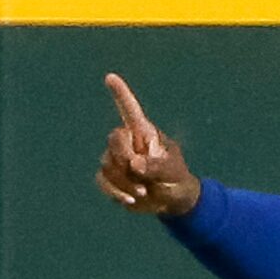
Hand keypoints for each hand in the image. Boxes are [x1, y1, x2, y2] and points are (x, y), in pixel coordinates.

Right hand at [95, 73, 199, 216]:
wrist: (172, 201)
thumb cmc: (177, 179)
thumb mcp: (173, 171)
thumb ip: (156, 166)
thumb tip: (134, 165)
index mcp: (145, 134)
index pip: (130, 110)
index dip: (121, 94)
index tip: (110, 77)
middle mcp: (129, 143)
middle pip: (114, 140)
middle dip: (124, 158)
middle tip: (140, 173)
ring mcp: (118, 161)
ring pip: (107, 164)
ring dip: (124, 182)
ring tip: (143, 192)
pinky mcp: (112, 179)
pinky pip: (102, 181)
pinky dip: (115, 192)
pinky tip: (130, 200)